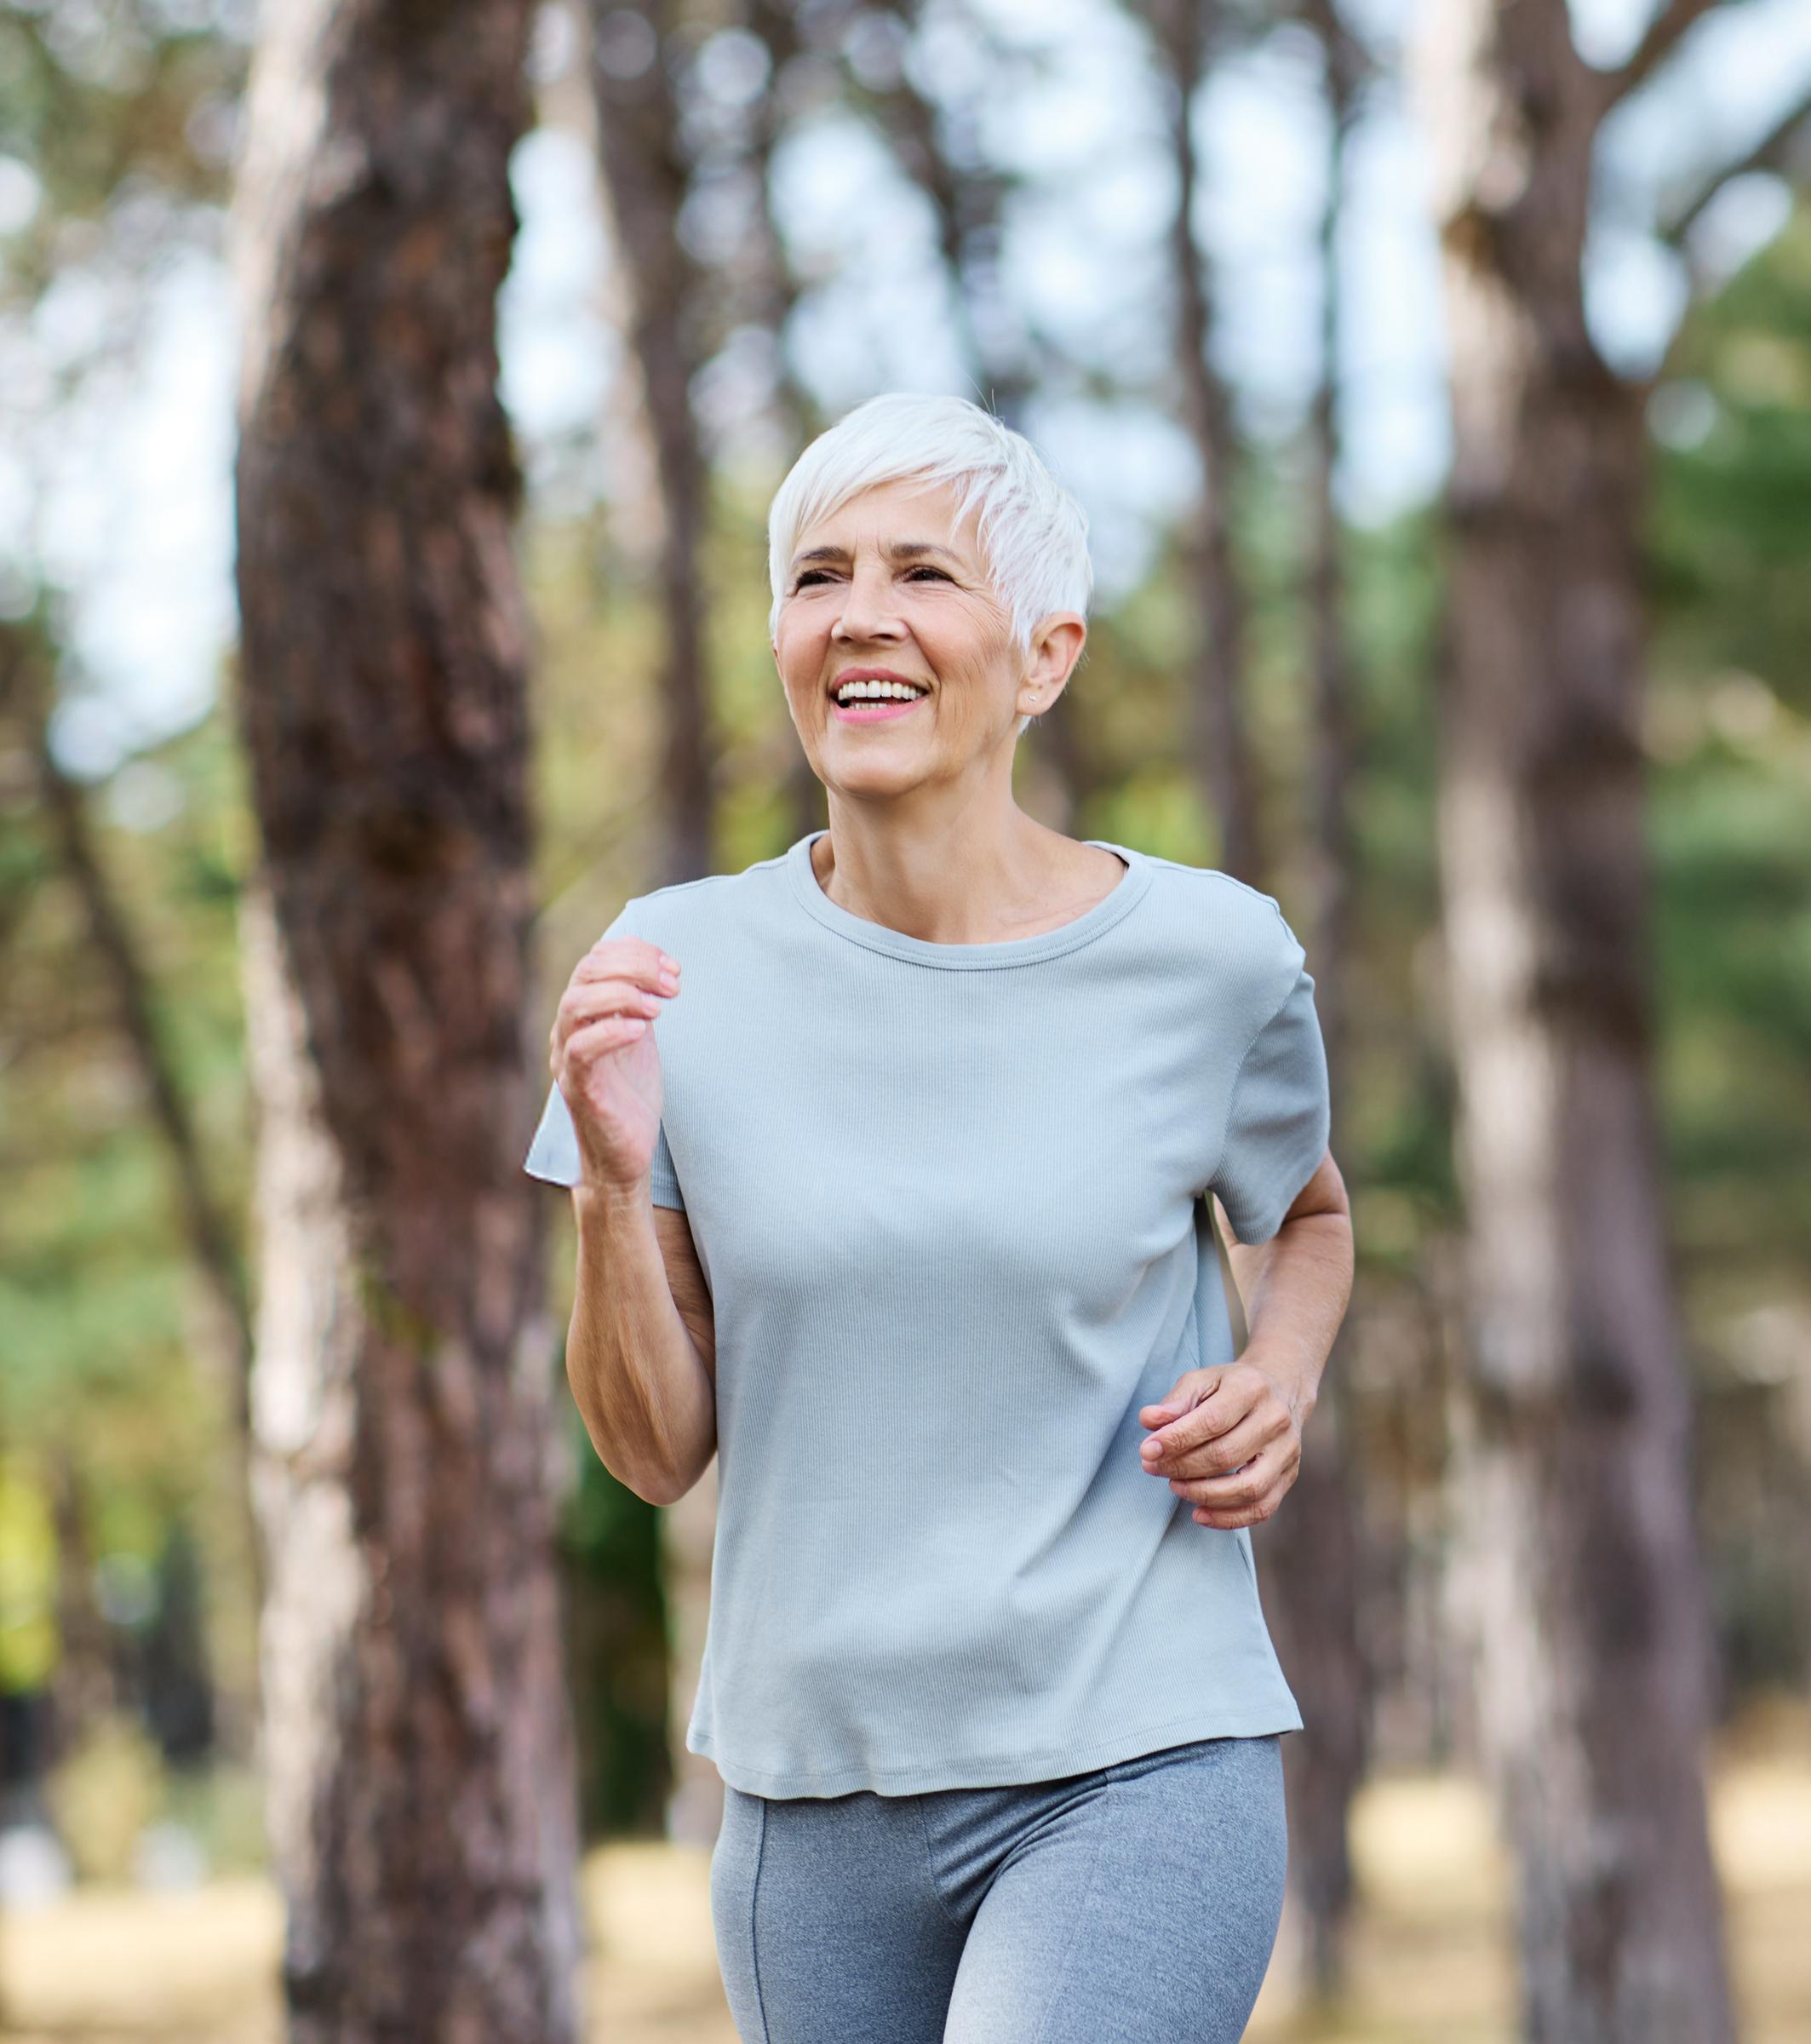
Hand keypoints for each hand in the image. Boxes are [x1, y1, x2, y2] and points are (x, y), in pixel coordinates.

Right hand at [549, 934, 680, 1197]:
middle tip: (673, 985)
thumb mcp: (639, 1038)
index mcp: (584, 1014)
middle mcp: (568, 1030)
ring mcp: (568, 1059)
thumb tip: (659, 966)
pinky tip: (642, 1030)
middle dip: (634, 967)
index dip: (635, 952)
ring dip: (622, 994)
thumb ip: (640, 1003)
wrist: (624, 1156)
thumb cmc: (631, 1096)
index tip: (673, 967)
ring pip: (575, 1005)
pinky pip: (580, 1050)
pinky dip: (611, 1031)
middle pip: (585, 973)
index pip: (595, 959)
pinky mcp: (578, 1089)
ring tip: (659, 1008)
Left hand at [1135, 1358, 1305, 1529]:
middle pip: (1227, 1455)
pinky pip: (1262, 1508)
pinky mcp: (1289, 1476)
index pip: (1212, 1421)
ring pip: (1249, 1488)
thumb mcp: (1202, 1381)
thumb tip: (1148, 1420)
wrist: (1280, 1389)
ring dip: (1204, 1495)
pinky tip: (1199, 1513)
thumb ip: (1175, 1401)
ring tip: (1174, 1486)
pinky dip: (1229, 1518)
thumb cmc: (1231, 1387)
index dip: (1177, 1439)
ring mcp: (1287, 1451)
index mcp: (1251, 1388)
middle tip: (1152, 1468)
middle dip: (1183, 1467)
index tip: (1147, 1451)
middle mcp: (1275, 1420)